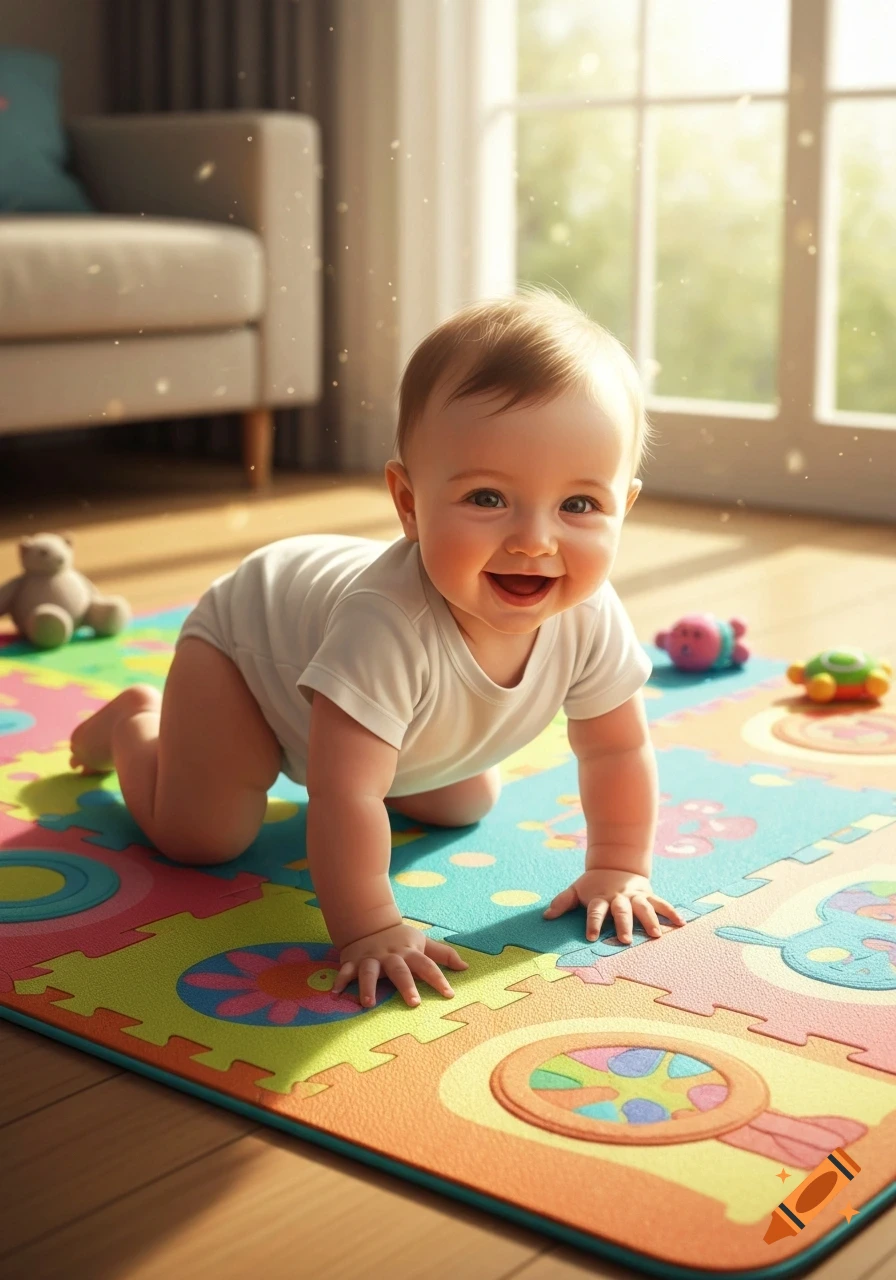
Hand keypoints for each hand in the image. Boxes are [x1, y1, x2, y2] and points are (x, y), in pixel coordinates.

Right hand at [332, 923, 468, 1008]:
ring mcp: (370, 959)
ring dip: (368, 987)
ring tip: (368, 1004)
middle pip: (399, 970)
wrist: (368, 923)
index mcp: (408, 952)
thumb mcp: (421, 943)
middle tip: (414, 1003)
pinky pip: (344, 972)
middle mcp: (390, 956)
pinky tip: (335, 994)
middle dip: (406, 985)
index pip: (427, 965)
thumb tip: (466, 966)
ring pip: (369, 972)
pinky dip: (339, 982)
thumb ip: (443, 954)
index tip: (449, 994)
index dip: (438, 978)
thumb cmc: (400, 940)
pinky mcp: (352, 962)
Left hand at [543, 868, 686, 943]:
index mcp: (600, 898)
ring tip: (656, 936)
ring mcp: (635, 896)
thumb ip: (562, 902)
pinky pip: (662, 903)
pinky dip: (671, 913)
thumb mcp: (576, 890)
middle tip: (625, 941)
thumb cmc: (593, 884)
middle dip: (623, 925)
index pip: (595, 911)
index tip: (591, 937)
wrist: (615, 862)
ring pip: (644, 907)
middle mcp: (619, 898)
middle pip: (621, 911)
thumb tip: (545, 916)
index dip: (593, 923)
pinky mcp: (648, 895)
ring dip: (650, 921)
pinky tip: (681, 924)